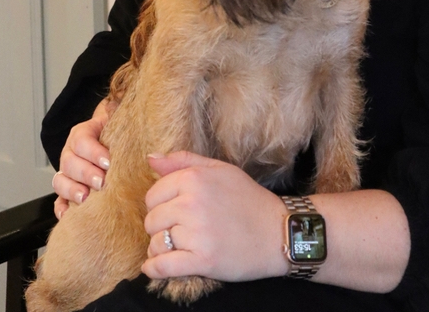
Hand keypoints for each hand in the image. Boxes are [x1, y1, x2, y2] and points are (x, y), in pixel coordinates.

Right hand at [52, 99, 114, 218]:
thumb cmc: (119, 131)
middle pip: (69, 162)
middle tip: (102, 181)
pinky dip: (62, 208)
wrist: (115, 140)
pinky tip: (69, 214)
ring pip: (60, 181)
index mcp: (83, 133)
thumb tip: (126, 109)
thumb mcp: (120, 119)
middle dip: (85, 173)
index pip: (81, 140)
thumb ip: (122, 114)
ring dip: (71, 190)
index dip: (93, 151)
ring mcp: (67, 173)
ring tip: (86, 198)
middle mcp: (71, 153)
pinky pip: (58, 201)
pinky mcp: (68, 191)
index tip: (108, 161)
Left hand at [142, 152, 288, 282]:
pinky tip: (155, 268)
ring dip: (160, 249)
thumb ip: (184, 161)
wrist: (277, 232)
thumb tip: (151, 158)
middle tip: (179, 229)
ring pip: (156, 243)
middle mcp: (192, 203)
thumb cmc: (248, 199)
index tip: (172, 211)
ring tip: (176, 247)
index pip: (153, 195)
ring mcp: (197, 233)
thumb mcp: (220, 170)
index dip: (159, 205)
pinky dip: (154, 269)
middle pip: (152, 220)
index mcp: (195, 179)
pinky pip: (162, 266)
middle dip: (160, 227)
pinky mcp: (203, 260)